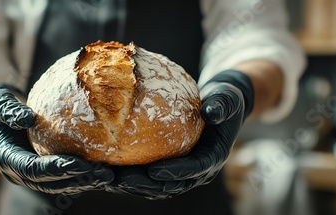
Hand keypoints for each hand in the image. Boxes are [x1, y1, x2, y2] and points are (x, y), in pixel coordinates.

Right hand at [0, 84, 113, 194]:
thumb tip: (27, 118)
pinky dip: (88, 175)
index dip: (57, 168)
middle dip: (78, 180)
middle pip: (52, 183)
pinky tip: (109, 170)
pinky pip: (69, 177)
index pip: (34, 170)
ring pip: (64, 184)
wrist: (1, 117)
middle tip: (103, 174)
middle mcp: (22, 174)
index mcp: (9, 160)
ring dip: (87, 182)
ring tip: (111, 176)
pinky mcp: (49, 172)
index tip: (80, 164)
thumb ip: (8, 110)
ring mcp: (36, 176)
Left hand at [105, 70, 253, 199]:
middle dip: (145, 185)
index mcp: (212, 158)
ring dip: (132, 184)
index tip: (154, 171)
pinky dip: (130, 174)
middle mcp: (197, 171)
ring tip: (109, 178)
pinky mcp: (169, 166)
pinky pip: (147, 175)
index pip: (193, 170)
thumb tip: (211, 112)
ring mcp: (182, 171)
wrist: (220, 105)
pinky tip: (109, 167)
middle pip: (169, 185)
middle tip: (122, 179)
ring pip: (155, 185)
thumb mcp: (227, 100)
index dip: (174, 173)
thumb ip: (221, 106)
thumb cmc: (224, 100)